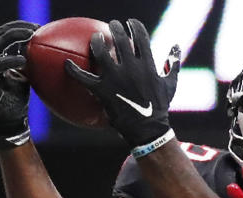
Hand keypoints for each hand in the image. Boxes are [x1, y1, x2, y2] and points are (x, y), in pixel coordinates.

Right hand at [0, 20, 38, 148]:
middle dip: (16, 28)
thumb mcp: (26, 74)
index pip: (1, 33)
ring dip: (12, 38)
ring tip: (29, 36)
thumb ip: (29, 61)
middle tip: (35, 29)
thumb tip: (47, 48)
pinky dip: (9, 61)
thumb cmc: (18, 95)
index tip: (36, 27)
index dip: (16, 26)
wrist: (9, 117)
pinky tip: (23, 59)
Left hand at [65, 19, 179, 146]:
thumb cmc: (159, 107)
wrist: (148, 129)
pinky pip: (83, 77)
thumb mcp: (170, 84)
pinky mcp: (103, 90)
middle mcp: (131, 69)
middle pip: (120, 40)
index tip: (130, 23)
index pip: (141, 38)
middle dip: (115, 28)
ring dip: (96, 41)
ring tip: (95, 38)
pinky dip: (72, 70)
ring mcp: (116, 79)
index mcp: (148, 66)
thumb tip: (176, 46)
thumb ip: (173, 64)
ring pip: (100, 52)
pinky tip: (66, 63)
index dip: (134, 26)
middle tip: (112, 26)